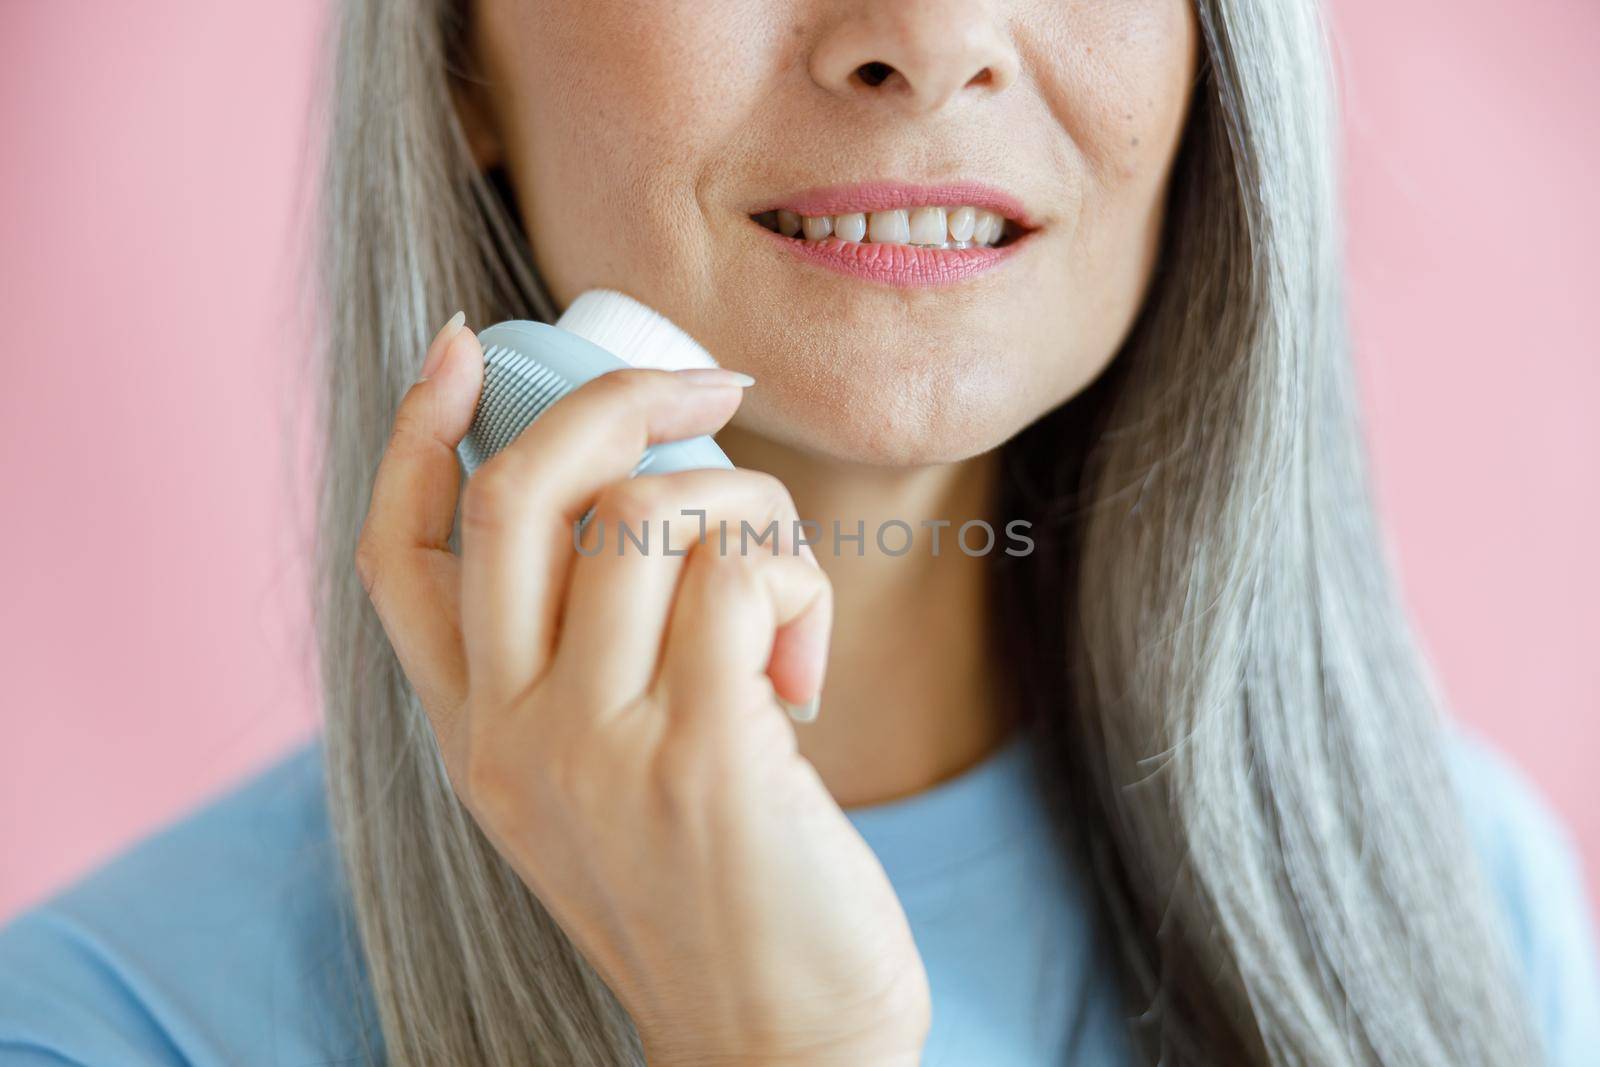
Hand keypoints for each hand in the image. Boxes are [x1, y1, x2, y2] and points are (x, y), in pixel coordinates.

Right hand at [355, 316, 930, 1065]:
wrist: (777, 1049)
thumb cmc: (712, 897)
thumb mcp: (601, 788)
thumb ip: (581, 665)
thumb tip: (637, 498)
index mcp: (474, 739)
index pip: (398, 556)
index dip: (415, 432)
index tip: (465, 343)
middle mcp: (512, 738)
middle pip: (516, 494)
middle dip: (615, 398)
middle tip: (710, 386)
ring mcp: (596, 749)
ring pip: (654, 511)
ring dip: (753, 514)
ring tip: (782, 604)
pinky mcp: (701, 758)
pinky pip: (738, 572)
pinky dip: (793, 583)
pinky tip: (803, 670)